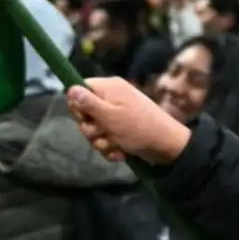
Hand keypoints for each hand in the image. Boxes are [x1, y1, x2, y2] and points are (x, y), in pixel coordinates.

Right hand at [67, 77, 190, 164]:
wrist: (168, 146)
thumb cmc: (138, 128)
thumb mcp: (109, 116)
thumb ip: (88, 103)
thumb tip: (70, 88)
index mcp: (110, 88)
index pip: (80, 88)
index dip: (77, 105)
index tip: (85, 117)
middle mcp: (112, 98)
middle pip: (85, 113)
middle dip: (92, 129)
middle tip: (105, 133)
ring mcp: (118, 115)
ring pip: (95, 130)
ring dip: (102, 142)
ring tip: (117, 144)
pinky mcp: (123, 130)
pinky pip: (106, 139)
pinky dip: (112, 147)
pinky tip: (122, 151)